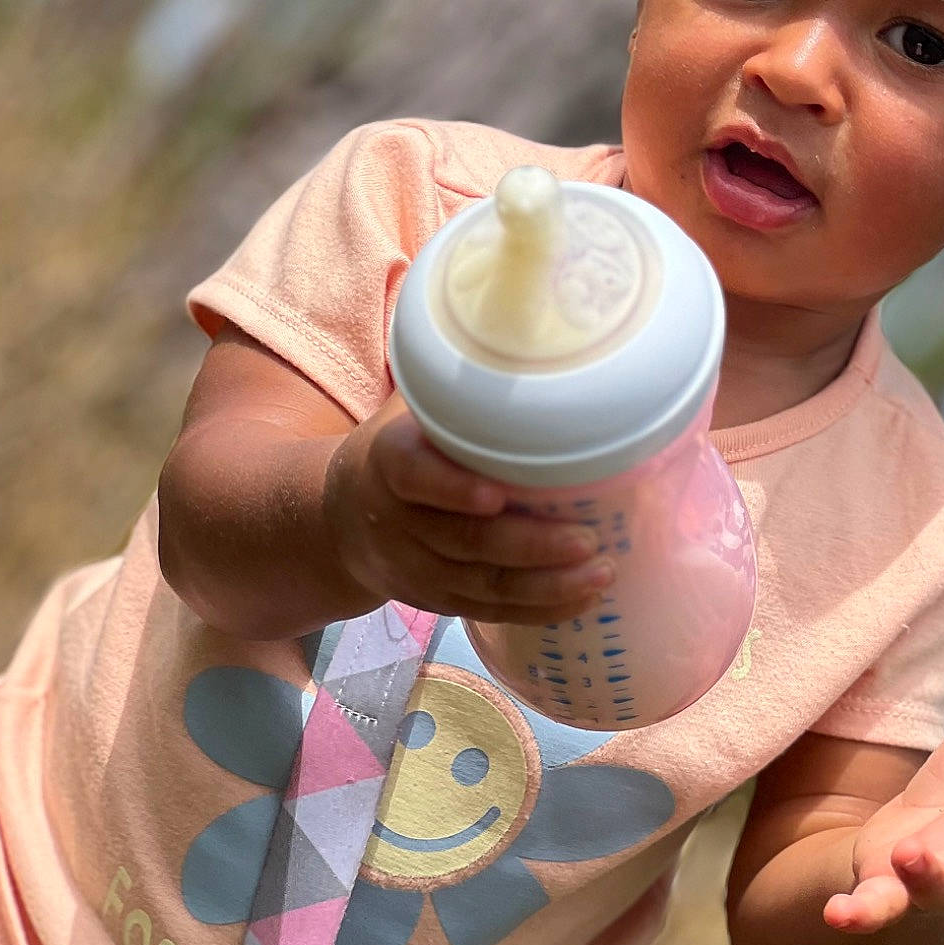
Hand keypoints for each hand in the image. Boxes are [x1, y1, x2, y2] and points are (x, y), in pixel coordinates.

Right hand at [323, 394, 612, 623]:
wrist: (341, 515)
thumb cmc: (405, 444)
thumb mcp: (414, 404)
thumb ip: (463, 379)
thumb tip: (542, 333)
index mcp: (388, 461)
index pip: (412, 474)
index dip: (452, 488)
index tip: (497, 495)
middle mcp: (396, 519)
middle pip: (462, 540)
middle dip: (528, 546)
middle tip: (588, 540)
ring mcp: (414, 567)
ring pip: (480, 585)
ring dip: (544, 584)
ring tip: (601, 572)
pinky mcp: (435, 600)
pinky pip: (488, 611)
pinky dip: (537, 609)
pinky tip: (582, 599)